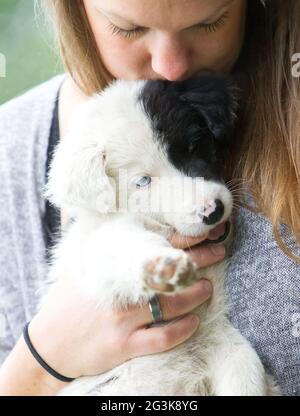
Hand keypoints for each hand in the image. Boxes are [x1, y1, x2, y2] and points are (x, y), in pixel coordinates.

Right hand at [28, 223, 224, 382]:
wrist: (49, 344)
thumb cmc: (67, 300)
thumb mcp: (79, 265)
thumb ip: (98, 244)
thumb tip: (117, 217)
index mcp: (110, 269)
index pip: (153, 246)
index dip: (182, 238)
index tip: (205, 230)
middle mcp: (119, 292)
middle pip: (168, 273)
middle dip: (199, 261)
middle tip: (220, 251)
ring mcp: (123, 320)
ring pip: (171, 306)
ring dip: (195, 296)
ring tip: (207, 288)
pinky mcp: (123, 346)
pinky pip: (161, 338)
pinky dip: (182, 330)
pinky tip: (194, 322)